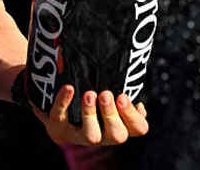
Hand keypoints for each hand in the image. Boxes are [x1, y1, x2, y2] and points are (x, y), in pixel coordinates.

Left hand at [32, 85, 148, 145]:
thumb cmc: (96, 101)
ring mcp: (83, 136)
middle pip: (117, 135)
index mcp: (122, 126)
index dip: (134, 115)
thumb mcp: (110, 94)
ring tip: (89, 94)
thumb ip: (121, 84)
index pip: (139, 128)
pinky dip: (63, 102)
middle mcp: (105, 135)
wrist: (62, 119)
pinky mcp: (60, 129)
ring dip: (90, 113)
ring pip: (92, 135)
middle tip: (106, 94)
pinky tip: (68, 88)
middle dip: (112, 114)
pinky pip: (61, 117)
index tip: (124, 96)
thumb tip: (130, 65)